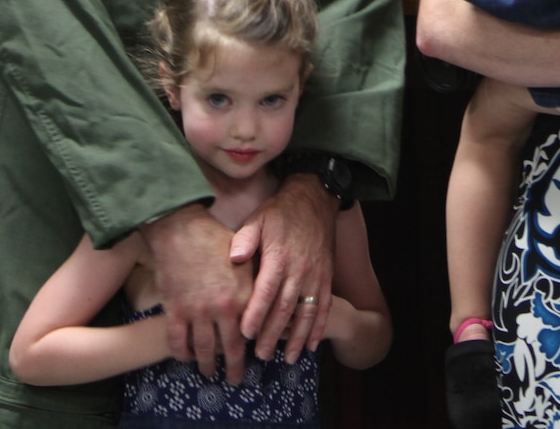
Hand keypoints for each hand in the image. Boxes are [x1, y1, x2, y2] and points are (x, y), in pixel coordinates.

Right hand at [140, 204, 253, 380]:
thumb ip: (255, 284)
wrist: (181, 230)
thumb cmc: (215, 239)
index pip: (251, 332)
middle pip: (229, 349)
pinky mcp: (175, 312)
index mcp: (243, 297)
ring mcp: (197, 313)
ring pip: (202, 350)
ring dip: (206, 365)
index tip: (256, 359)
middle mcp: (222, 310)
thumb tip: (267, 303)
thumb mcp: (245, 259)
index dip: (253, 348)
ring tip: (209, 373)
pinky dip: (181, 354)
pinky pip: (177, 342)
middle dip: (233, 368)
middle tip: (234, 380)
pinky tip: (185, 358)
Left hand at [229, 173, 337, 362]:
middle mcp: (300, 270)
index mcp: (279, 257)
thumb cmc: (282, 212)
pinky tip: (313, 345)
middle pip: (285, 308)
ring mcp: (316, 276)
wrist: (316, 200)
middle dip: (273, 334)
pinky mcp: (326, 278)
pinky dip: (319, 327)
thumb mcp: (259, 218)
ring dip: (298, 338)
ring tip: (288, 359)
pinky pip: (324, 306)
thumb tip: (233, 257)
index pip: (266, 292)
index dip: (256, 314)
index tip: (245, 334)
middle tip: (261, 355)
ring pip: (307, 313)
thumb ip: (245, 239)